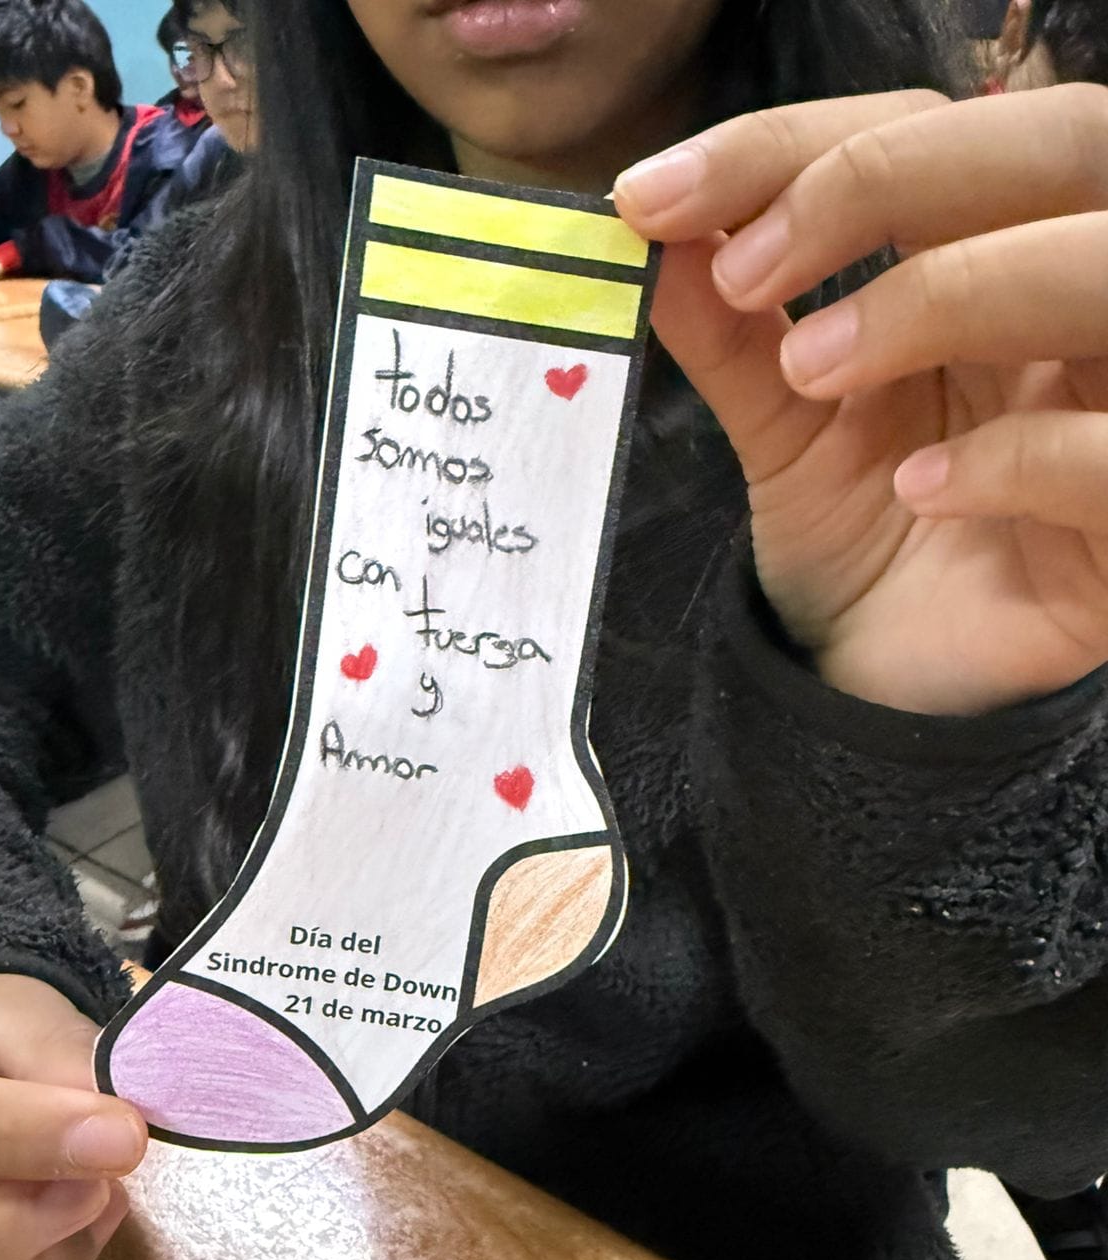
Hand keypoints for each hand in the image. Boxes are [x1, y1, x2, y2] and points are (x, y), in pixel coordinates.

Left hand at [614, 85, 1107, 714]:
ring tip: (814, 370)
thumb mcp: (782, 422)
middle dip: (888, 181)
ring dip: (952, 292)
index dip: (797, 142)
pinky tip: (920, 489)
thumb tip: (650, 227)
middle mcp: (1082, 304)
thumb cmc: (861, 533)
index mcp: (999, 248)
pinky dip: (1023, 453)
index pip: (933, 126)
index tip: (659, 200)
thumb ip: (730, 330)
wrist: (892, 677)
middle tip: (745, 269)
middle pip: (1064, 145)